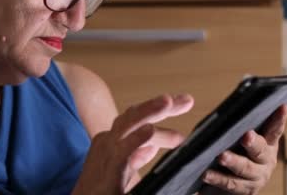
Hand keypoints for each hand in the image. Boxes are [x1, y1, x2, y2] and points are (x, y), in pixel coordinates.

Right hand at [72, 94, 194, 194]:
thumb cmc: (99, 190)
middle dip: (159, 106)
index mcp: (113, 141)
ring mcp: (106, 154)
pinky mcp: (108, 171)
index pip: (138, 119)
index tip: (185, 101)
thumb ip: (135, 158)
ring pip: (127, 125)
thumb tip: (150, 148)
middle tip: (186, 100)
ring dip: (148, 111)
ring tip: (168, 101)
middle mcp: (108, 142)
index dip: (160, 109)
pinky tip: (149, 130)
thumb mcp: (121, 172)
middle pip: (134, 116)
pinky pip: (123, 152)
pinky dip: (136, 139)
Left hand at [201, 105, 286, 194]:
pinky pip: (230, 184)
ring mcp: (256, 177)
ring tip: (221, 156)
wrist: (221, 182)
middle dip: (253, 143)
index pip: (274, 129)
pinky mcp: (244, 191)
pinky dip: (217, 178)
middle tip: (246, 136)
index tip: (282, 107)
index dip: (279, 119)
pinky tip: (206, 174)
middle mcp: (266, 160)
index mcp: (267, 143)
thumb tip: (220, 110)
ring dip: (233, 162)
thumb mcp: (229, 135)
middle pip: (261, 151)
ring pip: (245, 169)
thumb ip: (229, 124)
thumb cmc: (227, 149)